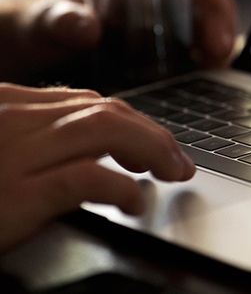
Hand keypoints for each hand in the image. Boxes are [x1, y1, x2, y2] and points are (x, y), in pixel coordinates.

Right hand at [0, 83, 195, 252]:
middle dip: (152, 135)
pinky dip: (120, 187)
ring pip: (104, 129)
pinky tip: (134, 203)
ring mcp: (12, 154)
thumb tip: (88, 153)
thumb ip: (33, 140)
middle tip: (177, 162)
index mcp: (8, 105)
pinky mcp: (12, 195)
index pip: (85, 103)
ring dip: (152, 148)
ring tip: (173, 172)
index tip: (153, 143)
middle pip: (103, 111)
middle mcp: (12, 118)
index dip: (131, 122)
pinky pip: (85, 178)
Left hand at [4, 0, 236, 83]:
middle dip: (221, 15)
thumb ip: (61, 21)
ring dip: (222, 35)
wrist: (44, 47)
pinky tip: (209, 67)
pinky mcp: (172, 38)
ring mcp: (169, 12)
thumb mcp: (46, 21)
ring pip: (213, 15)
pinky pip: (204, 39)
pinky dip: (213, 52)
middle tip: (217, 48)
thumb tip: (86, 28)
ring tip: (215, 61)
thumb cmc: (44, 24)